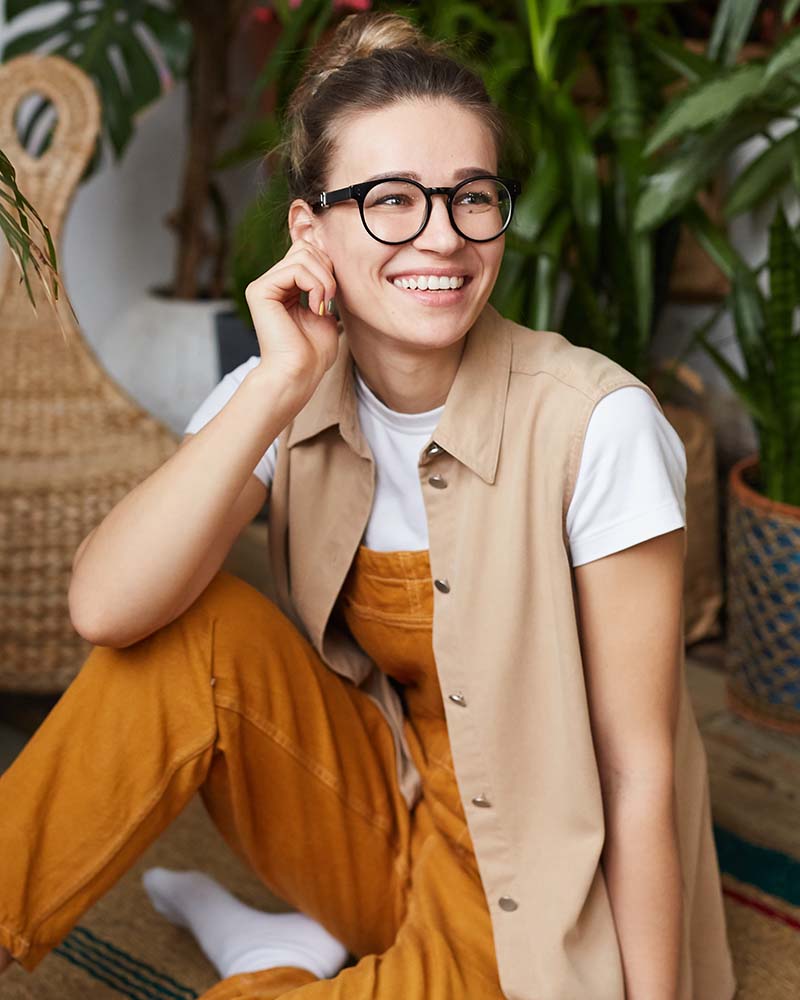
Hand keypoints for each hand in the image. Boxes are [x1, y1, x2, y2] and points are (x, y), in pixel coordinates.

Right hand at [244, 238, 339, 401]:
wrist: (299, 375)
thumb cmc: (313, 353)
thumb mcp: (324, 311)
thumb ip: (324, 285)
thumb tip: (332, 260)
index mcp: (284, 287)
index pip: (308, 252)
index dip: (328, 267)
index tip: (334, 297)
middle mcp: (271, 282)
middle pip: (306, 248)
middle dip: (327, 271)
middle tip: (330, 301)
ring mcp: (263, 285)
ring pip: (303, 254)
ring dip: (324, 280)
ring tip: (323, 306)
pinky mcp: (259, 290)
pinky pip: (296, 268)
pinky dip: (315, 286)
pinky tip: (316, 307)